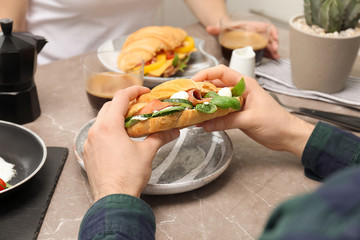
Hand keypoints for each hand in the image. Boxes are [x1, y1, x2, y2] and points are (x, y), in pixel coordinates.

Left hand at [83, 86, 179, 200]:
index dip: (134, 91)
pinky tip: (119, 139)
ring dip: (115, 117)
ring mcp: (89, 143)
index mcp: (109, 126)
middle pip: (108, 107)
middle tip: (139, 106)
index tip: (144, 92)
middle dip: (124, 103)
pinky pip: (97, 134)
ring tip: (130, 123)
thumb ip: (159, 137)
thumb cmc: (128, 176)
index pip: (120, 98)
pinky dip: (108, 131)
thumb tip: (173, 131)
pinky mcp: (88, 153)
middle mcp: (95, 131)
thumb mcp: (147, 153)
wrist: (113, 199)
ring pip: (101, 121)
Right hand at [192, 65, 313, 156]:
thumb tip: (206, 124)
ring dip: (205, 105)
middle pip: (216, 85)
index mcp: (246, 85)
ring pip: (216, 100)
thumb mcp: (250, 119)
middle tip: (188, 98)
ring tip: (192, 111)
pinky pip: (220, 112)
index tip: (193, 82)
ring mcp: (237, 103)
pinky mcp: (237, 115)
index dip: (206, 74)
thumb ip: (227, 121)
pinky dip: (211, 116)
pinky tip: (202, 122)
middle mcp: (240, 91)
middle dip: (201, 90)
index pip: (222, 72)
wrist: (287, 136)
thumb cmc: (276, 122)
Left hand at [206, 21, 279, 59]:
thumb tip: (209, 28)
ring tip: (276, 55)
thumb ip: (215, 29)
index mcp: (249, 26)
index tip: (274, 35)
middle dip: (273, 42)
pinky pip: (265, 49)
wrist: (226, 31)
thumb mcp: (221, 28)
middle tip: (275, 49)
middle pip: (267, 36)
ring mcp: (256, 39)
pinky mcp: (255, 46)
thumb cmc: (226, 29)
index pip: (263, 26)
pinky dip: (270, 53)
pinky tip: (273, 58)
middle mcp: (254, 32)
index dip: (270, 30)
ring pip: (268, 43)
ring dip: (272, 49)